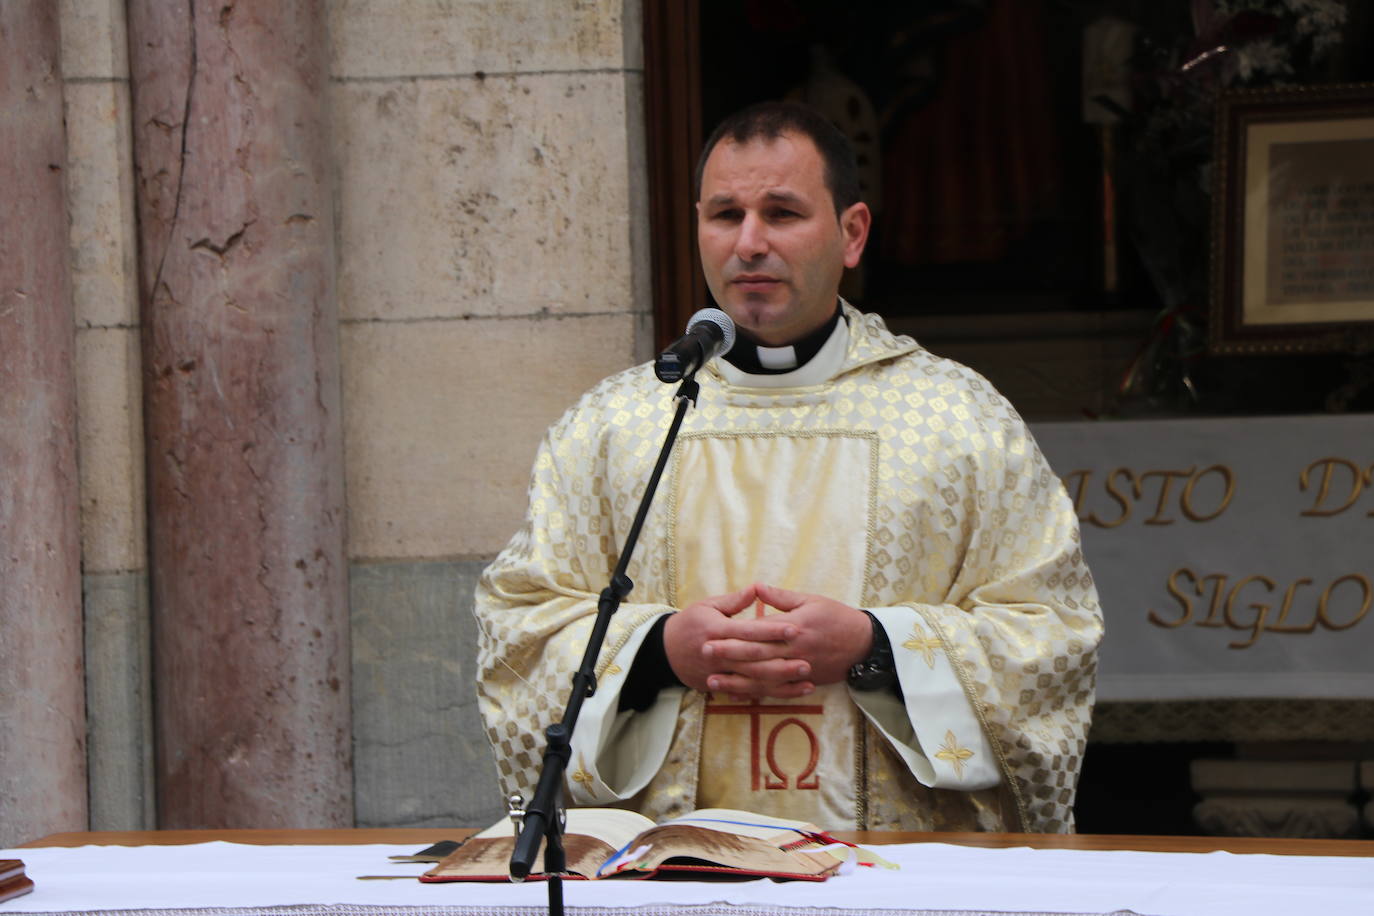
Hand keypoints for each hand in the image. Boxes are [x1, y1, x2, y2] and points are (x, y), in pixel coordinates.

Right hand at [663, 586, 811, 697]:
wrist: (664, 652)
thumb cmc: (690, 623)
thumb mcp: (708, 606)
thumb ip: (735, 601)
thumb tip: (757, 588)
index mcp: (717, 630)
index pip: (748, 631)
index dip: (771, 631)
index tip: (794, 629)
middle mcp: (719, 654)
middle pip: (754, 660)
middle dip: (781, 662)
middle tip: (808, 662)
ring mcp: (719, 673)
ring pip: (754, 681)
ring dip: (781, 683)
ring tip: (807, 681)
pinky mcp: (720, 687)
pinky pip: (749, 693)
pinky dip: (770, 694)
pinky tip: (791, 693)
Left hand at [724, 584, 871, 686]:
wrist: (864, 644)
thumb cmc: (836, 617)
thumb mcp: (810, 600)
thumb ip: (780, 597)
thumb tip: (755, 586)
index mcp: (794, 626)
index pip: (759, 631)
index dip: (734, 633)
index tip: (711, 633)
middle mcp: (794, 649)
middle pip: (756, 654)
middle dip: (728, 655)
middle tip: (704, 654)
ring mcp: (798, 668)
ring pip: (762, 676)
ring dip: (736, 679)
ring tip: (712, 680)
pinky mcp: (803, 681)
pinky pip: (775, 690)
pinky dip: (755, 693)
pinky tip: (737, 694)